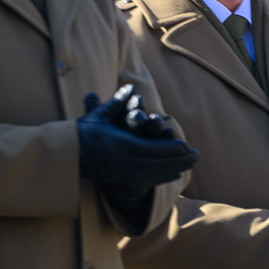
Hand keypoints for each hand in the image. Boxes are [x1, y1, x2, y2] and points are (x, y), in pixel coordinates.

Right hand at [76, 89, 199, 191]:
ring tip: (190, 165)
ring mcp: (128, 173)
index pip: (156, 149)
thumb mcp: (100, 115)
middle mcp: (129, 162)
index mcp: (126, 145)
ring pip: (158, 173)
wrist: (71, 156)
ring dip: (176, 169)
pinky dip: (164, 177)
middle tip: (197, 157)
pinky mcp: (125, 180)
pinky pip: (150, 180)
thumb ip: (118, 103)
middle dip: (180, 160)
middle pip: (161, 163)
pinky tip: (174, 173)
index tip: (186, 145)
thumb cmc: (84, 133)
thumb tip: (131, 88)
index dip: (173, 148)